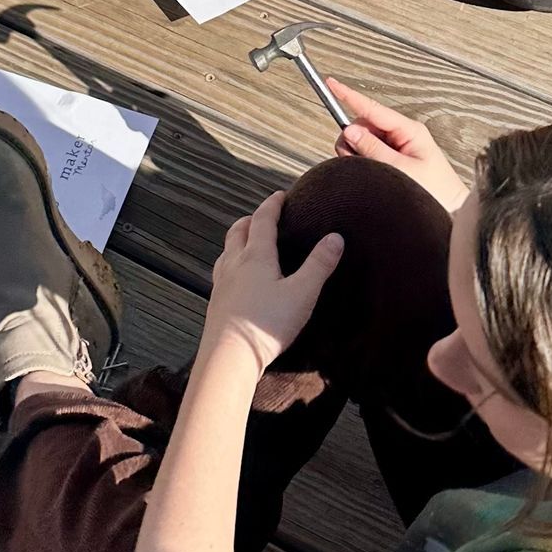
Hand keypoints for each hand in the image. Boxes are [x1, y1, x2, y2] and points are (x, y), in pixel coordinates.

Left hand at [203, 191, 344, 373]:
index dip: (272, 205)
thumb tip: (335, 238)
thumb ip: (319, 265)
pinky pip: (221, 272)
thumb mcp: (302, 293)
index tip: (280, 195)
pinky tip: (237, 278)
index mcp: (256, 256)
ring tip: (248, 243)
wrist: (229, 355)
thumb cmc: (267, 323)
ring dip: (237, 240)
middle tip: (263, 216)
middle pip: (238, 231)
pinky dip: (231, 263)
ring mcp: (221, 282)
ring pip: (226, 250)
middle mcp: (234, 263)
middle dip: (251, 219)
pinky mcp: (216, 302)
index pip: (262, 220)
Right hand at [329, 81, 469, 211]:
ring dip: (359, 154)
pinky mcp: (394, 158)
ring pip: (364, 139)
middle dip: (353, 141)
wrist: (452, 211)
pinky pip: (369, 152)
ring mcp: (398, 146)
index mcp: (410, 130)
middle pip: (364, 125)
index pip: (373, 108)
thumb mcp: (402, 169)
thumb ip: (373, 149)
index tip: (332, 83)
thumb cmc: (436, 192)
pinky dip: (364, 160)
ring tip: (372, 171)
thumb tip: (350, 131)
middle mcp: (403, 134)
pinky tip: (373, 172)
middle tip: (357, 160)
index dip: (349, 96)